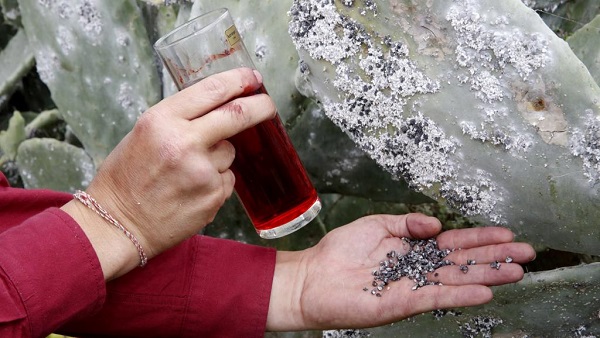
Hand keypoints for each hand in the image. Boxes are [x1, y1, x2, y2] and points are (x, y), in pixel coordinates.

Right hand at [62, 68, 275, 278]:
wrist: (119, 224)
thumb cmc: (127, 178)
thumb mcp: (144, 133)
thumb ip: (180, 119)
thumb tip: (218, 106)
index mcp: (162, 120)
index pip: (212, 90)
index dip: (238, 81)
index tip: (252, 77)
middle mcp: (184, 142)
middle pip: (237, 115)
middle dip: (260, 106)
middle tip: (268, 104)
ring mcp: (202, 171)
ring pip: (230, 152)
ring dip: (219, 157)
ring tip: (189, 172)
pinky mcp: (213, 195)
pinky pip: (227, 179)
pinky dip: (216, 181)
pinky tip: (192, 191)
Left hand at [266, 213, 535, 330]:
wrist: (313, 278)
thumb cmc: (339, 251)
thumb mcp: (375, 224)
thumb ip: (406, 222)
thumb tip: (436, 224)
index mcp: (412, 248)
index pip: (452, 242)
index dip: (478, 238)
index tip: (505, 233)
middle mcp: (417, 268)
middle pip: (462, 261)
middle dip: (494, 256)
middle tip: (527, 253)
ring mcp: (413, 286)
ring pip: (456, 279)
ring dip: (487, 276)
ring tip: (517, 271)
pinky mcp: (403, 302)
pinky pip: (437, 297)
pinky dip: (461, 295)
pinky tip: (484, 292)